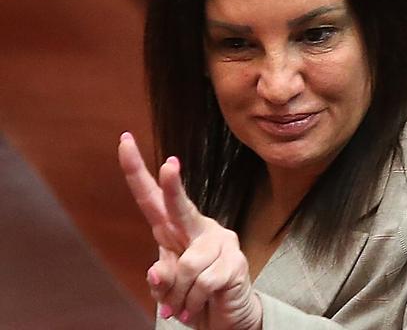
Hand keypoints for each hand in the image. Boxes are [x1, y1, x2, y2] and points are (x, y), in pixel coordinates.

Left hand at [118, 132, 261, 329]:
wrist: (227, 319)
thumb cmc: (192, 297)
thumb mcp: (168, 291)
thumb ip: (161, 280)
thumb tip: (158, 272)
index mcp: (175, 230)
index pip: (152, 198)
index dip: (137, 170)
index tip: (125, 141)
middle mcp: (199, 228)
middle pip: (180, 206)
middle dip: (173, 186)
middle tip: (169, 165)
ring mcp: (220, 242)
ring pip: (187, 266)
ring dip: (180, 296)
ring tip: (186, 304)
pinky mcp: (236, 261)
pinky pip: (203, 283)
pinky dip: (195, 302)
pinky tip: (201, 304)